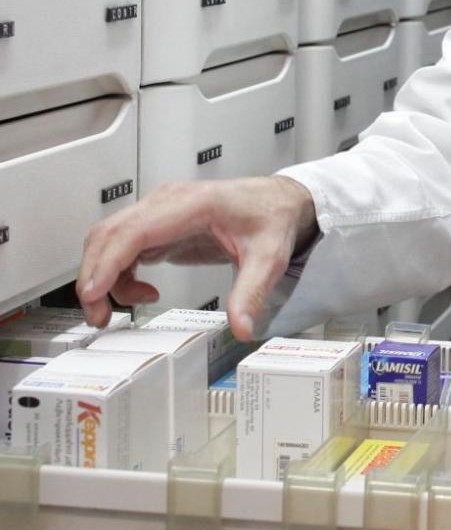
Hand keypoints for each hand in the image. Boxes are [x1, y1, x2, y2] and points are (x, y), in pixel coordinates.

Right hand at [77, 176, 316, 341]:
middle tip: (100, 317)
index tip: (94, 292)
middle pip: (109, 235)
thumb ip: (252, 294)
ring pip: (109, 240)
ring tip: (118, 311)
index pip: (134, 230)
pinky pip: (122, 246)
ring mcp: (159, 211)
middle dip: (94, 277)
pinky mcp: (158, 224)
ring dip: (102, 277)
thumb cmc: (271, 218)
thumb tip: (241, 327)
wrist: (278, 202)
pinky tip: (144, 293)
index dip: (108, 261)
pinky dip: (119, 273)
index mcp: (192, 205)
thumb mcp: (269, 259)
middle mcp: (167, 202)